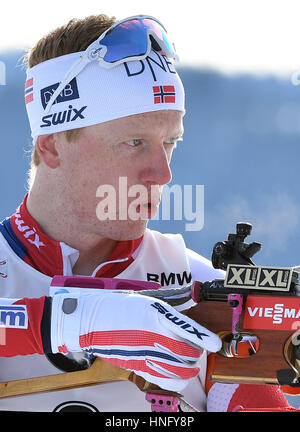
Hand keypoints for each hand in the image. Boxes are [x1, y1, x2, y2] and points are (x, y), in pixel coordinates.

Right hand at [51, 290, 220, 391]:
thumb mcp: (145, 296)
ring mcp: (144, 353)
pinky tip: (176, 372)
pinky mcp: (138, 367)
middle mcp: (152, 335)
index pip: (186, 328)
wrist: (90, 321)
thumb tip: (191, 297)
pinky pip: (165, 380)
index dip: (203, 337)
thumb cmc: (116, 306)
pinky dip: (177, 379)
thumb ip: (171, 301)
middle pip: (186, 352)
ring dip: (189, 366)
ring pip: (179, 369)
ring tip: (188, 360)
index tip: (214, 343)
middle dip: (197, 351)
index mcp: (154, 314)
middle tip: (196, 346)